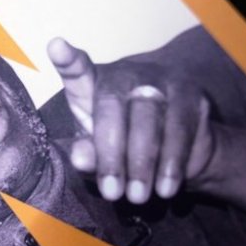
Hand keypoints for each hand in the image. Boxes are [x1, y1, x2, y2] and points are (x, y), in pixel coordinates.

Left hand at [47, 37, 213, 203]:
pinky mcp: (190, 94)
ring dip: (143, 163)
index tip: (56, 48)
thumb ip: (88, 154)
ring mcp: (159, 79)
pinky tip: (166, 187)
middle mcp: (125, 74)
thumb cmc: (124, 144)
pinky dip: (172, 162)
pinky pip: (180, 128)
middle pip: (113, 105)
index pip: (77, 69)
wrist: (179, 149)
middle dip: (112, 154)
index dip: (67, 59)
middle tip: (113, 192)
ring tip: (138, 196)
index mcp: (92, 84)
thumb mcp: (99, 152)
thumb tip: (82, 158)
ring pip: (148, 117)